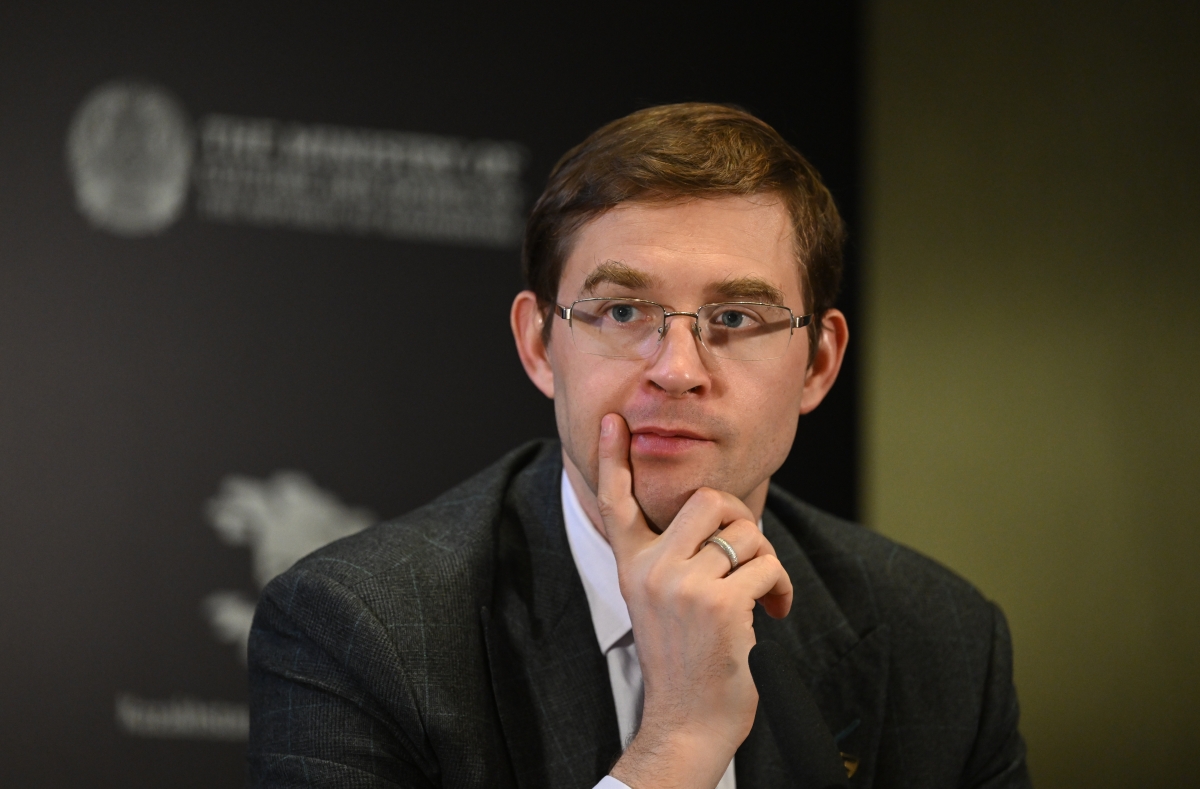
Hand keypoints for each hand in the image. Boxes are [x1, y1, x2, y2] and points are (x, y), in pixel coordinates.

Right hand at [599, 414, 792, 788]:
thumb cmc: (684, 660)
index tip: (612, 420)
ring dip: (766, 561)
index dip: (613, 458)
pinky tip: (776, 613)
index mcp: (632, 566)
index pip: (616, 502)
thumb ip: (669, 559)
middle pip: (708, 500)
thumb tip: (714, 513)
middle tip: (749, 553)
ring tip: (764, 594)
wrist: (687, 721)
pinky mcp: (721, 606)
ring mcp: (684, 586)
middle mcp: (651, 570)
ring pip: (746, 533)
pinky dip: (782, 588)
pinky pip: (768, 567)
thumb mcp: (657, 601)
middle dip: (743, 519)